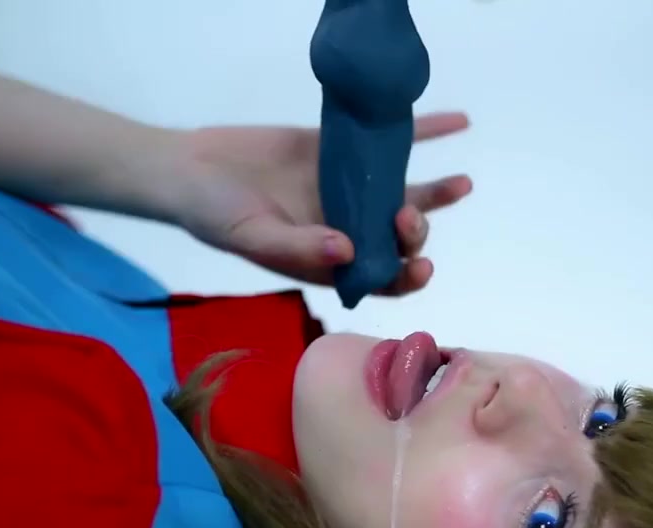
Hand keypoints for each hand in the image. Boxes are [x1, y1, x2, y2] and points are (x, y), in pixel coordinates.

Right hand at [171, 112, 472, 295]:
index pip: (381, 279)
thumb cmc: (214, 215)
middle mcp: (347, 230)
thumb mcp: (250, 236)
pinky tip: (457, 123)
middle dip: (413, 232)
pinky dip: (425, 132)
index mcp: (330, 263)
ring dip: (436, 194)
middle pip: (397, 239)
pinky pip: (389, 144)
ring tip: (462, 185)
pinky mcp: (342, 154)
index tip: (421, 267)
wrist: (190, 168)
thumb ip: (297, 247)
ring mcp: (348, 192)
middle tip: (407, 215)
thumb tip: (345, 251)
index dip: (406, 277)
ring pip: (403, 196)